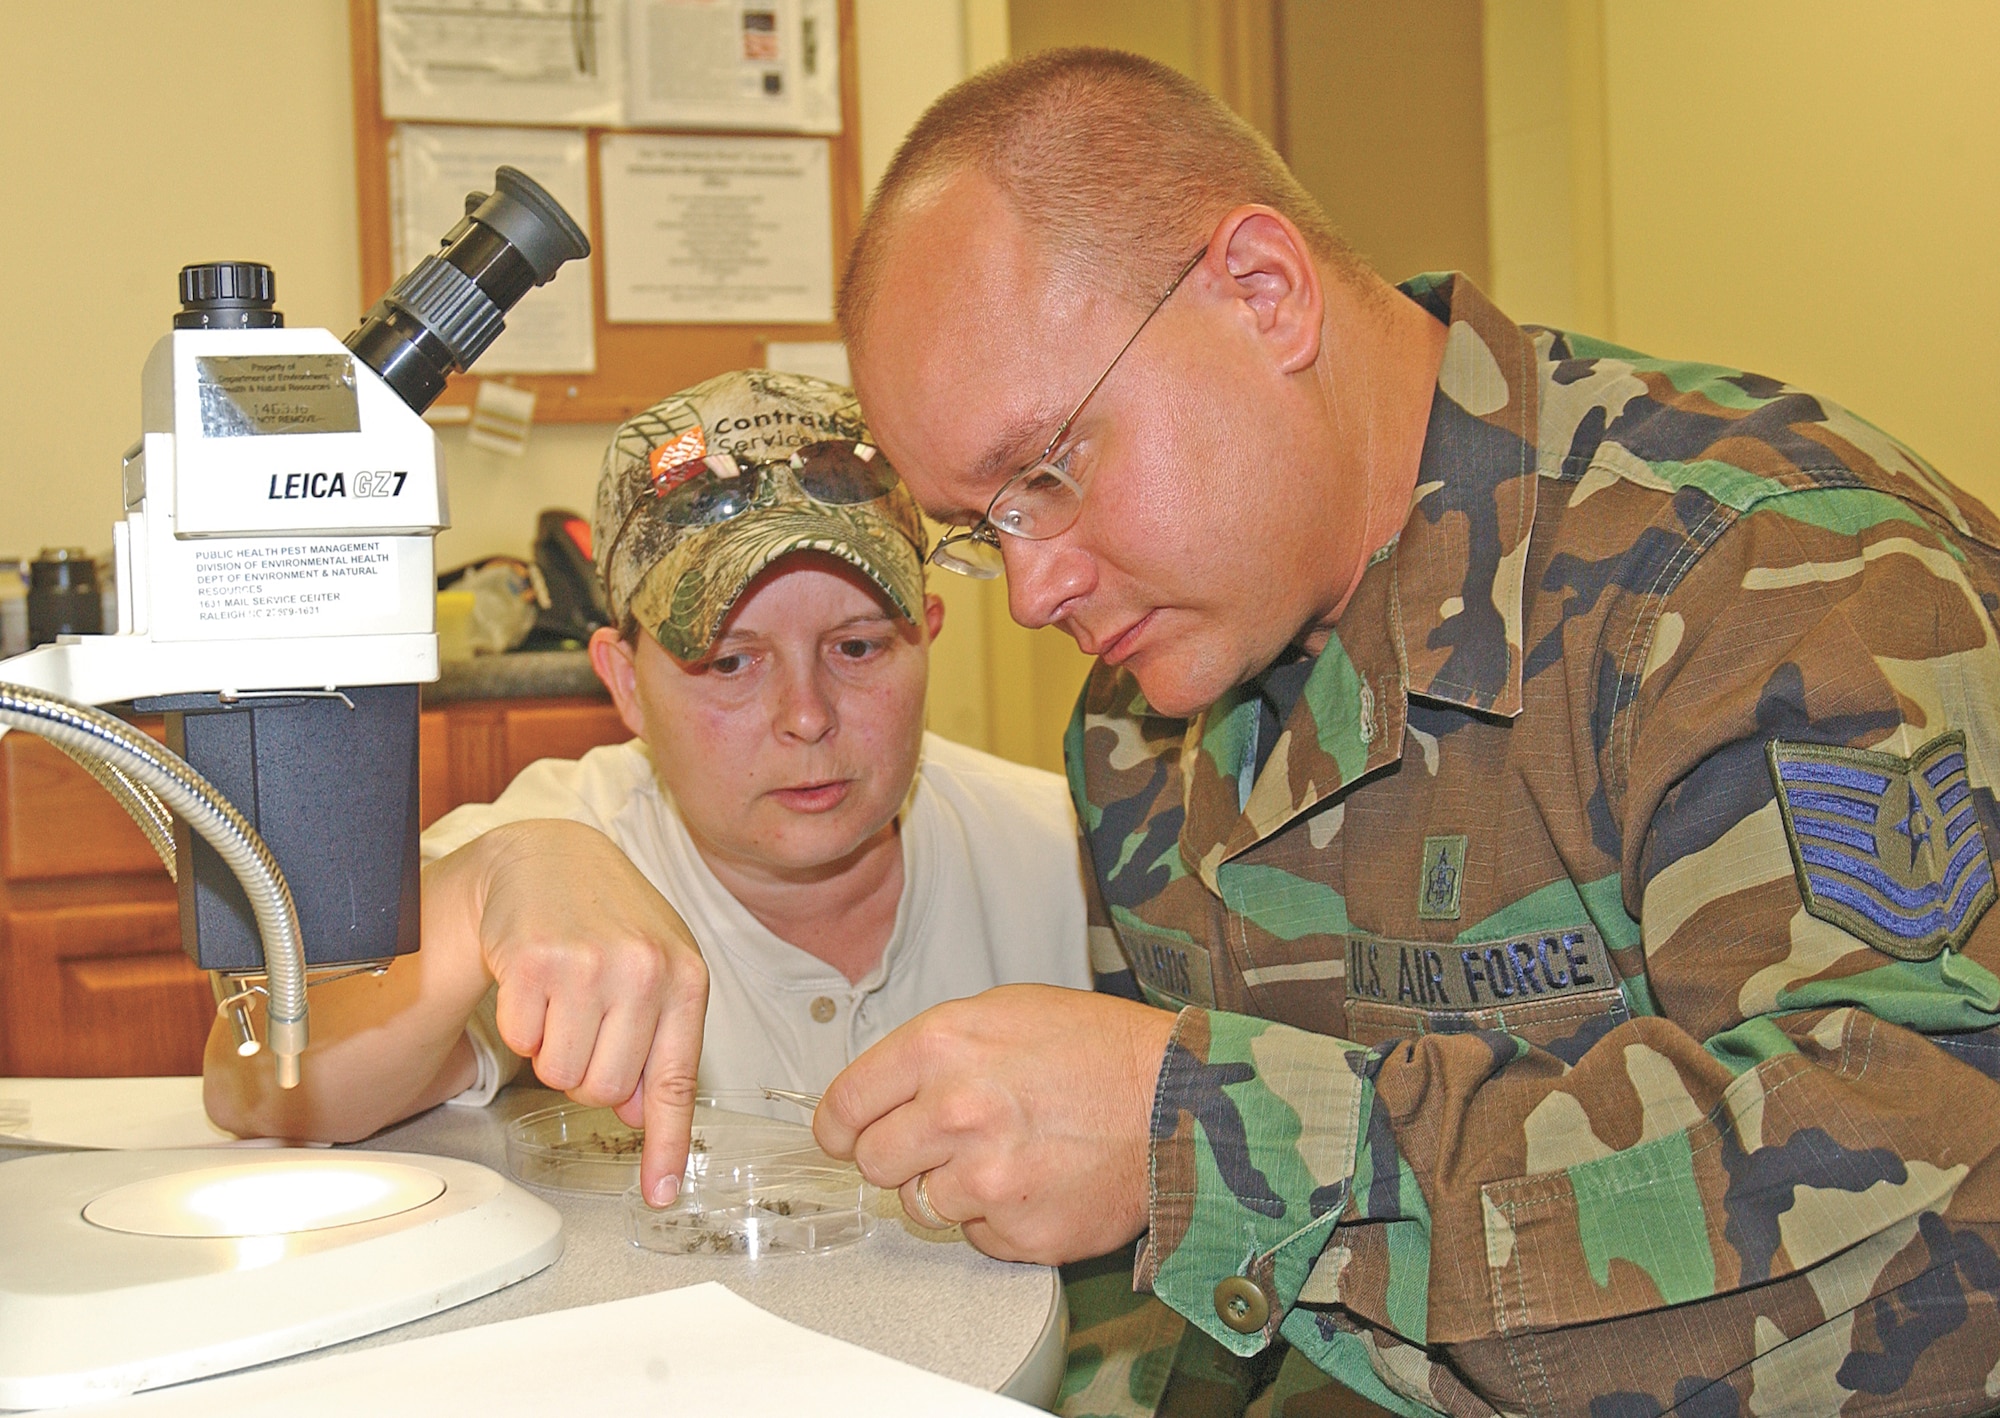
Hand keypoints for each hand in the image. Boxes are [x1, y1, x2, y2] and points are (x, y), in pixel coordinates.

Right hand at [469, 819, 708, 1204]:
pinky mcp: (535, 961)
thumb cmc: (608, 919)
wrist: (546, 856)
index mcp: (686, 978)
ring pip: (560, 1075)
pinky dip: (520, 1024)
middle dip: (587, 1073)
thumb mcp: (654, 970)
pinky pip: (521, 1041)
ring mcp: (590, 964)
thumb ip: (655, 1042)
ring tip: (562, 998)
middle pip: (606, 1090)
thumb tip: (635, 1113)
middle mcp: (645, 970)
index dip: (665, 1145)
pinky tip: (534, 981)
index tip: (660, 1194)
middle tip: (585, 1024)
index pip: (676, 1081)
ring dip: (552, 1049)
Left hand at [813, 985, 1178, 1262]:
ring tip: (1003, 1157)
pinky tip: (1036, 1182)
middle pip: (872, 1161)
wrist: (1182, 1101)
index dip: (841, 1124)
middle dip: (896, 1156)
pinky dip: (998, 1219)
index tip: (845, 1133)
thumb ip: (935, 1051)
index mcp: (943, 1046)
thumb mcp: (1007, 1012)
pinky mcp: (1020, 1230)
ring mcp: (987, 1177)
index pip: (845, 1104)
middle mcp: (955, 1110)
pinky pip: (976, 1238)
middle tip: (936, 1144)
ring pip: (920, 1205)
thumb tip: (881, 1092)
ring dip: (950, 1189)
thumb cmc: (1100, 1050)